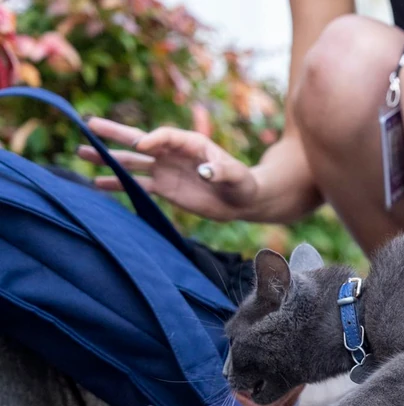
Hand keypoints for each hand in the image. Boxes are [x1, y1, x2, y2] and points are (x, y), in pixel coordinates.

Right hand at [78, 118, 258, 221]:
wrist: (240, 201)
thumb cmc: (242, 183)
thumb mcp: (237, 176)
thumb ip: (222, 171)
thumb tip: (206, 171)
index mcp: (191, 143)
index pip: (167, 136)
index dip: (154, 139)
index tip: (142, 144)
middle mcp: (173, 153)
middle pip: (140, 140)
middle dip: (115, 134)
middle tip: (89, 125)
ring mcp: (165, 169)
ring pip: (133, 161)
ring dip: (109, 158)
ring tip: (81, 152)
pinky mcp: (163, 187)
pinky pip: (137, 185)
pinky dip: (118, 184)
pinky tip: (97, 183)